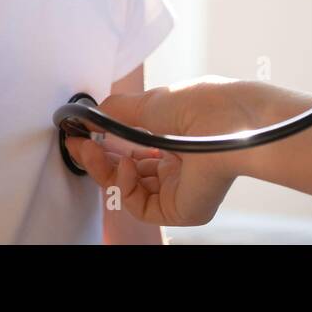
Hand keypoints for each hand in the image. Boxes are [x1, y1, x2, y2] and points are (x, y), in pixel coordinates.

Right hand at [64, 75, 258, 225]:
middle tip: (78, 144)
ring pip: (130, 189)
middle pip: (128, 170)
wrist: (233, 122)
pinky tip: (126, 164)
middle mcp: (179, 164)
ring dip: (106, 169)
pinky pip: (140, 205)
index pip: (134, 148)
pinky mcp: (181, 209)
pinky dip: (124, 186)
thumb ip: (117, 111)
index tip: (80, 133)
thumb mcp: (152, 102)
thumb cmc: (205, 105)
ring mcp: (180, 188)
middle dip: (99, 157)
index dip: (105, 142)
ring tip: (93, 149)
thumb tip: (90, 114)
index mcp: (177, 138)